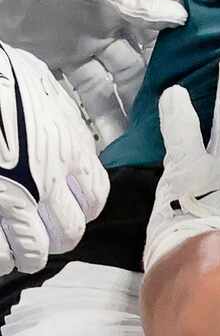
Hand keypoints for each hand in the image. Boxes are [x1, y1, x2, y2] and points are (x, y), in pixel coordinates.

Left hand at [0, 0, 185, 143]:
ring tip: (140, 148)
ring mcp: (82, 46)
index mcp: (125, 8)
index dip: (177, 68)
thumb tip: (179, 18)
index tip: (197, 99)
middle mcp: (110, 30)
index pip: (160, 43)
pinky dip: (92, 114)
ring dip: (125, 115)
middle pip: (139, 72)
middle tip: (170, 136)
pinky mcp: (54, 57)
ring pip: (110, 87)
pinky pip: (78, 91)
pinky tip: (106, 137)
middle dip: (153, 101)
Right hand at [0, 43, 109, 273]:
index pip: (94, 199)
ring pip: (33, 250)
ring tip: (18, 258)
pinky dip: (0, 258)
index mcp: (71, 152)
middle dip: (57, 239)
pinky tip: (0, 259)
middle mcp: (48, 182)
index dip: (82, 209)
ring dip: (27, 256)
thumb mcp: (46, 93)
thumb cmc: (3, 76)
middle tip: (44, 241)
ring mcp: (13, 199)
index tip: (71, 211)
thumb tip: (64, 132)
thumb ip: (60, 123)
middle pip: (68, 232)